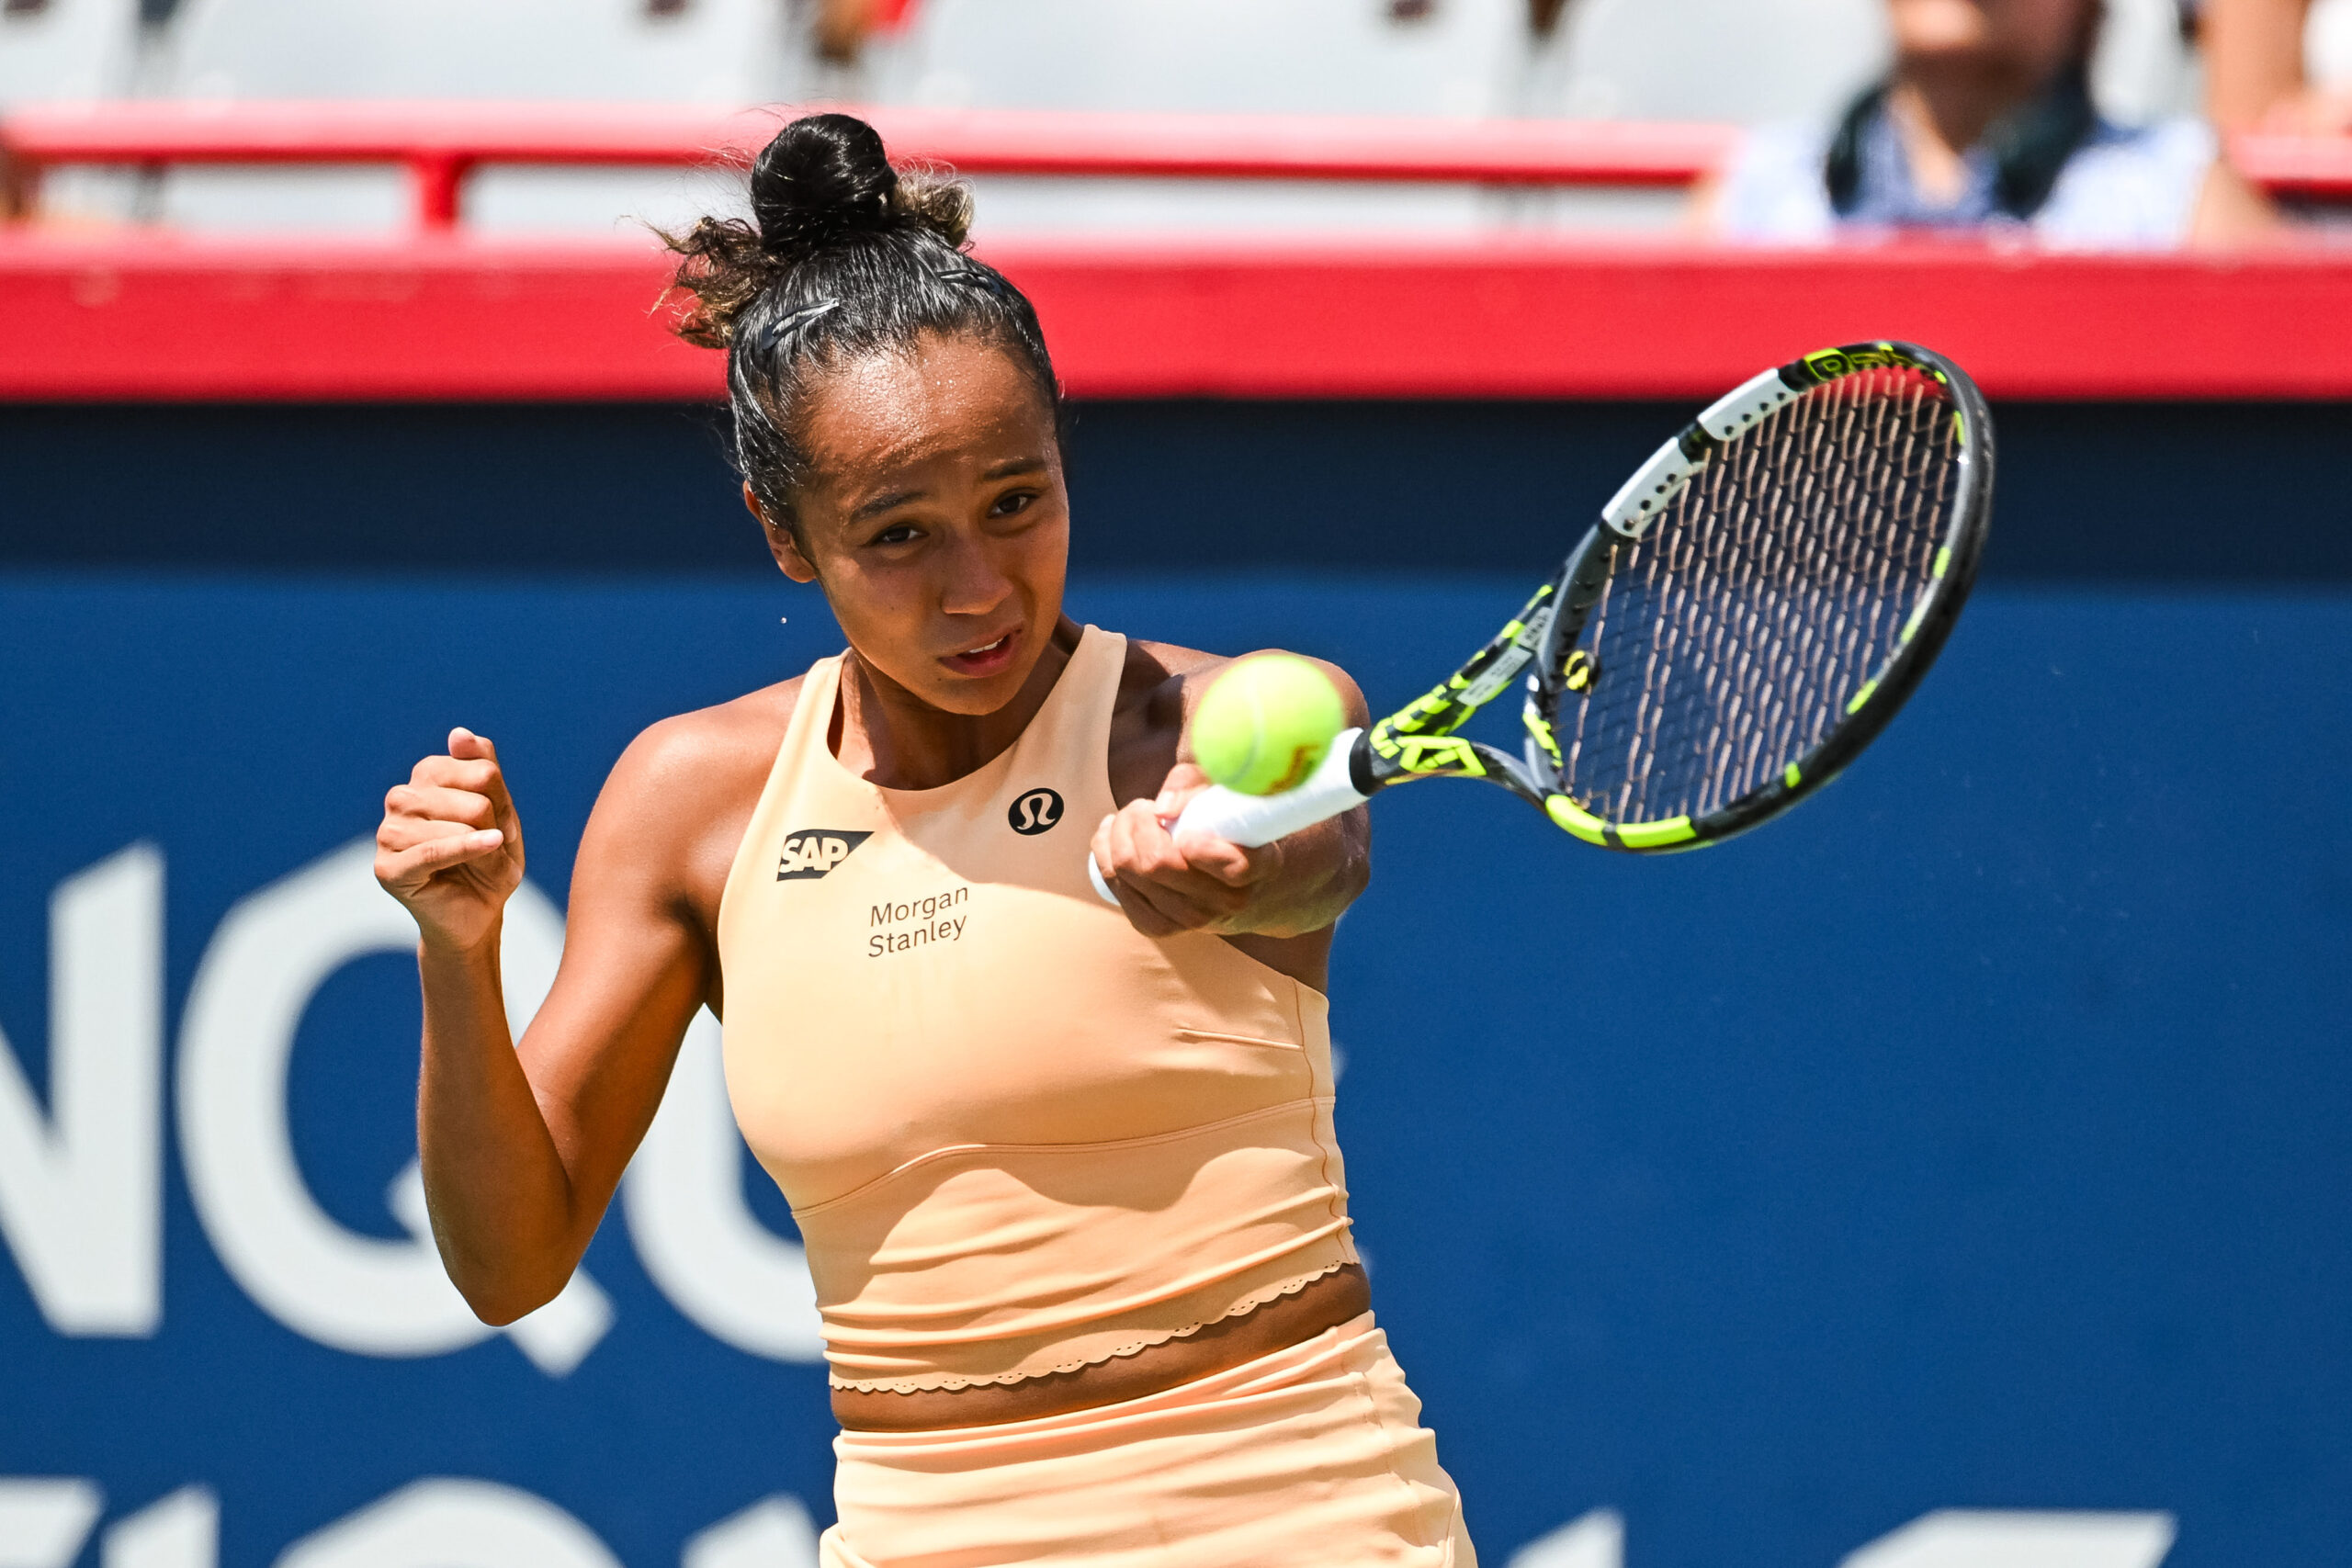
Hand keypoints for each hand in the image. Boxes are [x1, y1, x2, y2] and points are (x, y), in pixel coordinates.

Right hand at [376, 727, 525, 954]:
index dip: (503, 801)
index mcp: (426, 778)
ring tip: (484, 862)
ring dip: (484, 845)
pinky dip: (467, 849)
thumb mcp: (500, 811)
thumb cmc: (489, 861)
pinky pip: (433, 850)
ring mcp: (389, 832)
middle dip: (497, 826)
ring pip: (455, 821)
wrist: (478, 914)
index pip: (481, 770)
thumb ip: (484, 769)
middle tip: (495, 848)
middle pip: (472, 796)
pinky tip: (492, 847)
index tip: (501, 824)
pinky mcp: (388, 868)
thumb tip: (458, 734)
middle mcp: (401, 799)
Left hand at [1090, 763, 1281, 936]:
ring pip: (1127, 873)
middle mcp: (1227, 902)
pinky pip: (1115, 887)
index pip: (1230, 866)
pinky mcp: (1157, 927)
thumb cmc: (1225, 822)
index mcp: (1258, 868)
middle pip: (1155, 865)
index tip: (1186, 827)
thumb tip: (1161, 809)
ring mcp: (1191, 921)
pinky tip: (1112, 837)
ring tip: (1130, 817)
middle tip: (1141, 806)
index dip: (1199, 845)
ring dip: (1117, 833)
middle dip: (1136, 822)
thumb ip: (1193, 784)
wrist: (1232, 879)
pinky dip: (1104, 854)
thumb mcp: (1222, 789)